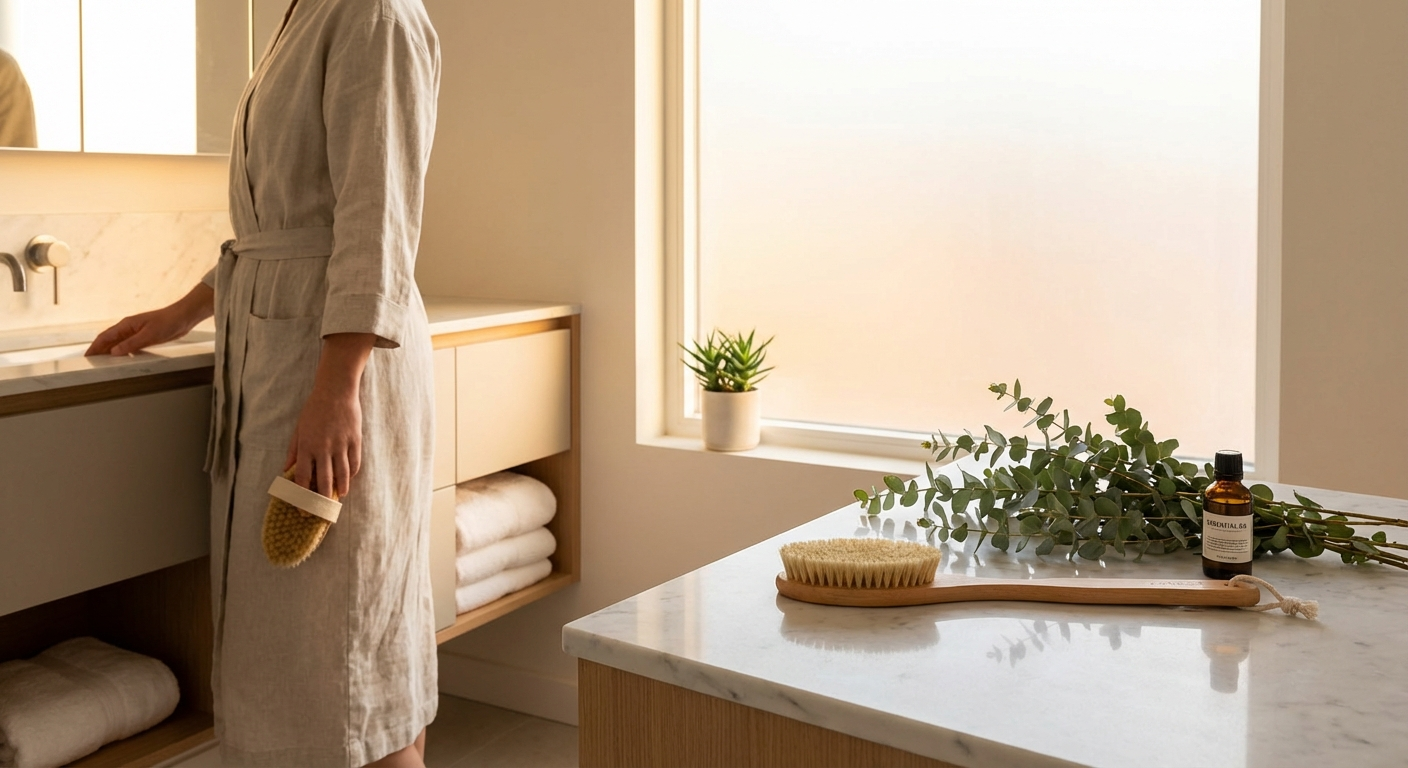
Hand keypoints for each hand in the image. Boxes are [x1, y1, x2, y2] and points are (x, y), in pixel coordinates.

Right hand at [86, 283, 213, 355]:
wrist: (183, 317)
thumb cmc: (168, 322)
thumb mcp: (149, 335)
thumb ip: (131, 344)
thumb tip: (114, 352)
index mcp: (126, 325)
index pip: (104, 337)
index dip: (94, 347)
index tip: (87, 357)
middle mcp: (128, 328)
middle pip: (109, 341)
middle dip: (99, 351)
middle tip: (91, 364)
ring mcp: (136, 333)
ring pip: (118, 344)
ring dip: (110, 353)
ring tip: (103, 364)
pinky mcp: (144, 337)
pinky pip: (129, 347)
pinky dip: (123, 353)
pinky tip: (123, 361)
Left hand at [284, 333, 375, 498]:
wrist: (336, 391)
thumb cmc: (314, 410)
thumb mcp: (299, 429)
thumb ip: (293, 451)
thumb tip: (287, 470)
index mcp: (307, 446)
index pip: (304, 477)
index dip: (303, 495)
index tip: (303, 507)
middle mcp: (324, 448)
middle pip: (324, 481)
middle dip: (322, 499)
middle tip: (321, 511)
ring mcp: (341, 445)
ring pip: (342, 475)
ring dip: (341, 489)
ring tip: (339, 497)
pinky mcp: (355, 441)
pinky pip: (355, 463)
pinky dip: (352, 474)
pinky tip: (349, 480)